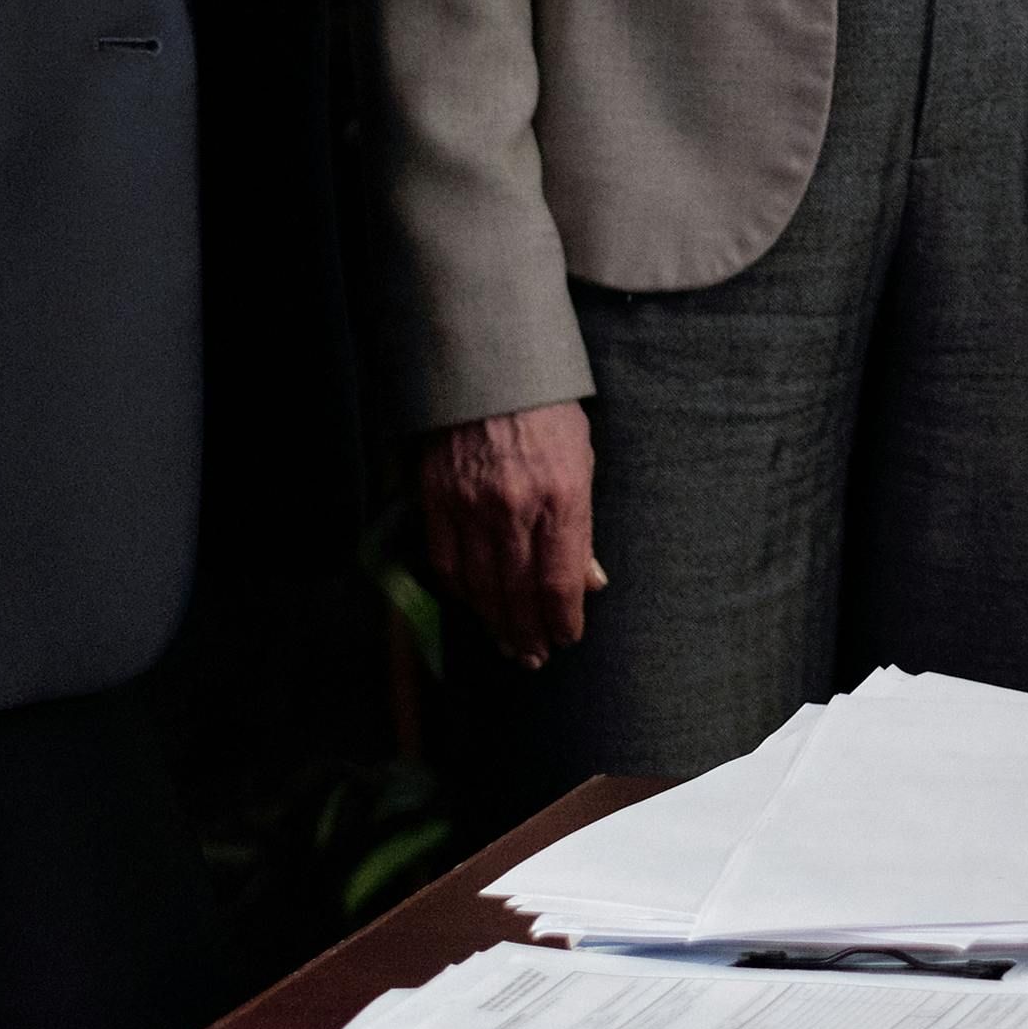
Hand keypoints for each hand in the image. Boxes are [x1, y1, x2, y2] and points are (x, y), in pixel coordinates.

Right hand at [418, 398, 603, 665]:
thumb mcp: (581, 460)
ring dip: (496, 623)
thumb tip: (591, 582)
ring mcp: (471, 507)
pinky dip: (461, 594)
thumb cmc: (546, 413)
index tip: (566, 638)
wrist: (487, 371)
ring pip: (482, 587)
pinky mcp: (437, 502)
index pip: (560, 580)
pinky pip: (446, 564)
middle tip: (533, 657)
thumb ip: (582, 526)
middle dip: (529, 632)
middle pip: (520, 592)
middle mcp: (516, 508)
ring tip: (508, 644)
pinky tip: (475, 606)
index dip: (562, 620)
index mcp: (562, 495)